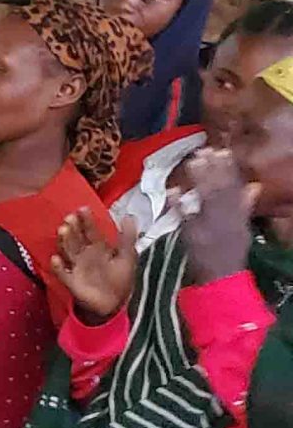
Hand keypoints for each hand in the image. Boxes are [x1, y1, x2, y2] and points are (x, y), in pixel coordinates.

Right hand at [49, 210, 139, 323]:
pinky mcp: (71, 281)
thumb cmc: (120, 280)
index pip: (91, 231)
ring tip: (63, 231)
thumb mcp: (128, 257)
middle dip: (73, 228)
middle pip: (76, 238)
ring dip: (64, 241)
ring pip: (68, 251)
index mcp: (98, 248)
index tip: (82, 209)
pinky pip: (63, 273)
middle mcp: (85, 255)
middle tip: (70, 218)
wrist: (113, 305)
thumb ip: (128, 238)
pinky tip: (56, 259)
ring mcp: (77, 267)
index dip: (87, 221)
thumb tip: (129, 217)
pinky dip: (58, 267)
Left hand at [178, 146, 257, 284]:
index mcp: (238, 217)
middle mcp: (226, 220)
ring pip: (205, 200)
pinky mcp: (192, 236)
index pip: (236, 189)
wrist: (221, 277)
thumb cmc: (230, 251)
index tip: (223, 151)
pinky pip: (184, 219)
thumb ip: (245, 206)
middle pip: (220, 191)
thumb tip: (255, 185)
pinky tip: (172, 190)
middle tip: (205, 150)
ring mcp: (209, 227)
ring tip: (192, 161)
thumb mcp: (242, 229)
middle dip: (213, 170)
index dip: (230, 170)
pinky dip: (178, 204)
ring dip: (199, 181)